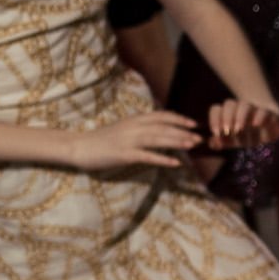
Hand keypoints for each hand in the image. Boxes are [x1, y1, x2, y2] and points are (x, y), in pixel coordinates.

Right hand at [69, 110, 203, 170]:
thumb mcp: (123, 128)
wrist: (78, 146)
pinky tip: (175, 163)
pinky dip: (162, 159)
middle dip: (183, 132)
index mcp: (133, 120)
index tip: (193, 123)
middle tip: (199, 138)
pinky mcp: (124, 155)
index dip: (178, 118)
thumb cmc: (102, 139)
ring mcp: (128, 140)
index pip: (160, 115)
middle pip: (163, 127)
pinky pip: (147, 156)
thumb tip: (160, 130)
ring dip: (177, 142)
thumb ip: (140, 127)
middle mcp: (133, 127)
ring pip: (157, 139)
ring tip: (192, 146)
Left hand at [207, 99, 278, 149]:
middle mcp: (240, 108)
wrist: (270, 131)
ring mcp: (255, 109)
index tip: (216, 133)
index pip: (216, 109)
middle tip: (227, 131)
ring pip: (245, 105)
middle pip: (229, 104)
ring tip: (238, 130)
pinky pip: (263, 111)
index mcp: (228, 112)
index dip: (214, 119)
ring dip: (239, 117)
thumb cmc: (247, 135)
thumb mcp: (233, 141)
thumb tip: (212, 143)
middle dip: (226, 117)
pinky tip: (255, 125)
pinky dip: (259, 116)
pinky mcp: (269, 114)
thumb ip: (220, 142)